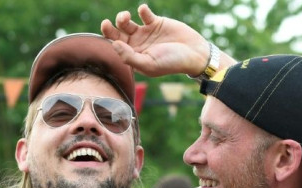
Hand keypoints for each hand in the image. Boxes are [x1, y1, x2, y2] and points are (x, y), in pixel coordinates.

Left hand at [101, 4, 215, 77]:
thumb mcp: (150, 64)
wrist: (194, 53)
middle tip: (107, 23)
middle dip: (109, 28)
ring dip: (122, 18)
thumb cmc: (172, 63)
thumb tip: (114, 44)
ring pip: (126, 23)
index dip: (110, 42)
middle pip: (117, 34)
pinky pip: (144, 14)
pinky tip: (144, 11)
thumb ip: (130, 57)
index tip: (115, 40)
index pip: (116, 48)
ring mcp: (146, 33)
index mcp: (134, 57)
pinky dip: (142, 10)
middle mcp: (138, 44)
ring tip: (127, 16)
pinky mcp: (155, 22)